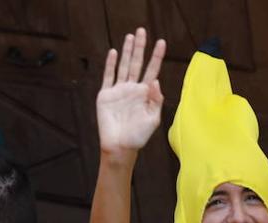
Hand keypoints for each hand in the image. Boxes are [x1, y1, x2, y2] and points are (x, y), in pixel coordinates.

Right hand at [97, 28, 165, 154]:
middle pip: (137, 63)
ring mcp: (119, 90)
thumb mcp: (153, 119)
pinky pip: (109, 76)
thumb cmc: (138, 136)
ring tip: (130, 36)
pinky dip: (111, 64)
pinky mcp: (106, 95)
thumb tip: (156, 81)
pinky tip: (114, 53)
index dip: (157, 57)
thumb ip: (156, 101)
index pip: (152, 71)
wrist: (120, 146)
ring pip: (124, 66)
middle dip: (140, 48)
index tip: (162, 43)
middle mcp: (132, 89)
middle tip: (142, 30)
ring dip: (127, 51)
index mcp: (145, 94)